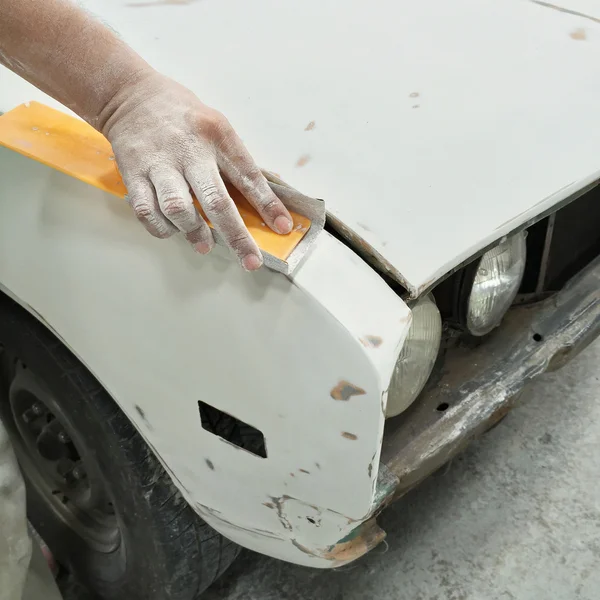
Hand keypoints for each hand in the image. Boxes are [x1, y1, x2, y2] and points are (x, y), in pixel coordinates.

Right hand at [102, 71, 292, 270]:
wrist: (129, 94)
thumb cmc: (183, 116)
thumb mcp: (217, 126)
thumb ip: (235, 162)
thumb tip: (262, 203)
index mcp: (217, 135)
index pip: (248, 175)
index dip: (268, 205)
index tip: (283, 228)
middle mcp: (189, 149)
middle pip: (215, 199)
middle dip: (236, 235)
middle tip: (250, 261)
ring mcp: (159, 162)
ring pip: (178, 208)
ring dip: (194, 233)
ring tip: (204, 243)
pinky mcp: (133, 173)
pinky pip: (147, 211)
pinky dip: (162, 229)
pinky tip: (173, 230)